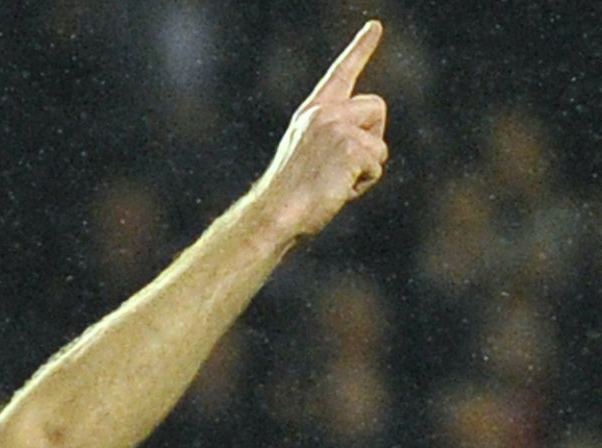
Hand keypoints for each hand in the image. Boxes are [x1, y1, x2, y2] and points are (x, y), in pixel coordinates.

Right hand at [253, 21, 389, 239]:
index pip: (341, 73)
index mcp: (312, 112)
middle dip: (372, 137)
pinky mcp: (351, 147)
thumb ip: (335, 137)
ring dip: (367, 165)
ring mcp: (337, 127)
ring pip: (380, 142)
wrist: (275, 213)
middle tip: (342, 165)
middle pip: (377, 108)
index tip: (376, 26)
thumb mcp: (309, 154)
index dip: (360, 49)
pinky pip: (377, 165)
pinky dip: (363, 184)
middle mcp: (324, 113)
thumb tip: (369, 150)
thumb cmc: (290, 196)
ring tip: (335, 181)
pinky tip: (336, 190)